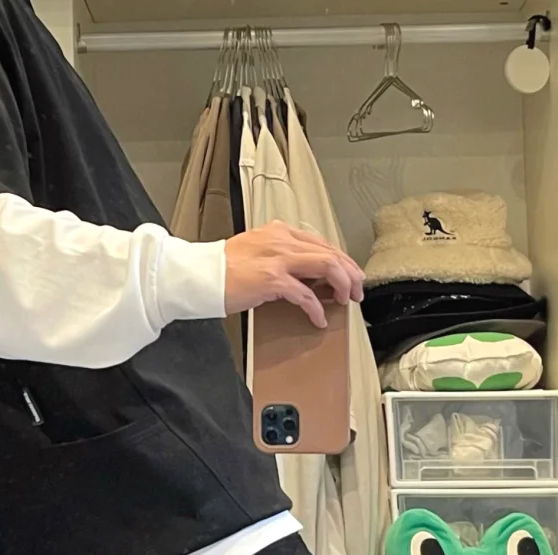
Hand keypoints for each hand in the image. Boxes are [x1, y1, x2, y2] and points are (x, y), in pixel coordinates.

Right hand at [224, 221, 364, 327]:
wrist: (200, 274)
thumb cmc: (223, 269)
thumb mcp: (256, 251)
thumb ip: (279, 256)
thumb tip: (303, 274)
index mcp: (279, 232)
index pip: (322, 243)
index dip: (342, 260)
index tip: (351, 275)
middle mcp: (282, 240)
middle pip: (330, 253)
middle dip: (350, 274)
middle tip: (357, 292)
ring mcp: (278, 258)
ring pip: (327, 266)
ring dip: (342, 286)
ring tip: (345, 301)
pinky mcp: (272, 279)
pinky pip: (306, 295)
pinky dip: (317, 309)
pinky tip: (319, 320)